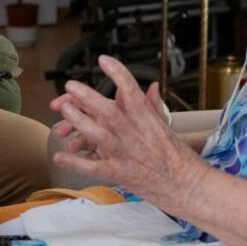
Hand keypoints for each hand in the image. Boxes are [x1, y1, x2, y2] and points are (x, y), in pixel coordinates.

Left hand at [49, 55, 204, 203]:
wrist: (187, 186)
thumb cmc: (178, 156)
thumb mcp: (167, 127)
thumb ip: (154, 106)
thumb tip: (151, 85)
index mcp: (147, 120)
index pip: (131, 91)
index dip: (117, 73)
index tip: (103, 59)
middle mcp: (135, 135)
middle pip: (109, 112)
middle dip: (88, 96)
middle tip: (71, 84)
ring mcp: (126, 154)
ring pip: (99, 136)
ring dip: (79, 122)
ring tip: (64, 109)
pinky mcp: (119, 174)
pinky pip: (94, 167)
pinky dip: (75, 162)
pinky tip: (59, 156)